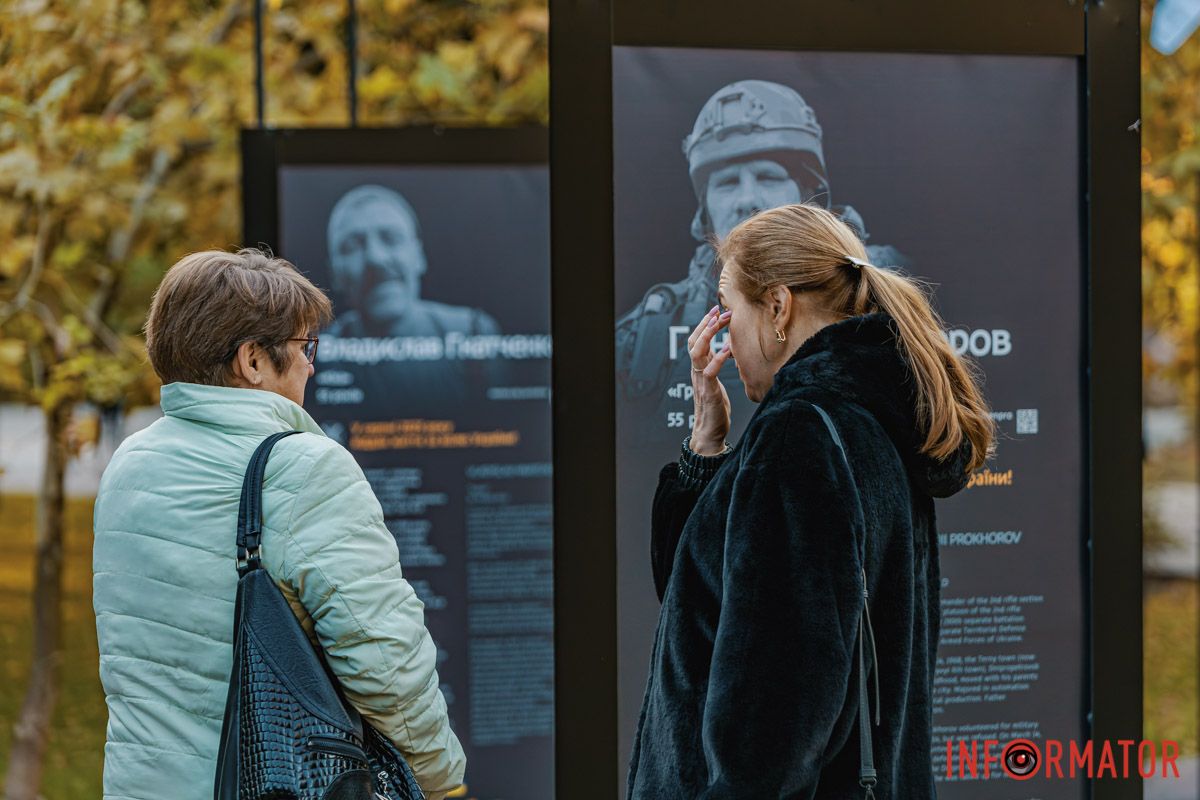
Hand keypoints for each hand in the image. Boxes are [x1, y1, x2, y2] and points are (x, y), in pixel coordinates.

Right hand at [688, 304, 732, 454]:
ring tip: (719, 322)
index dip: (705, 324)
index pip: (697, 340)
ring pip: (697, 351)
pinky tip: (727, 349)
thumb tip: (728, 349)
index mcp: (700, 368)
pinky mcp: (708, 392)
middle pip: (694, 341)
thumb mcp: (717, 382)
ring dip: (708, 335)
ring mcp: (701, 381)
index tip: (717, 310)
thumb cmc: (715, 409)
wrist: (709, 433)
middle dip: (707, 324)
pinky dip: (717, 358)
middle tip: (721, 310)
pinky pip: (709, 371)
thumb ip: (717, 366)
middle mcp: (697, 372)